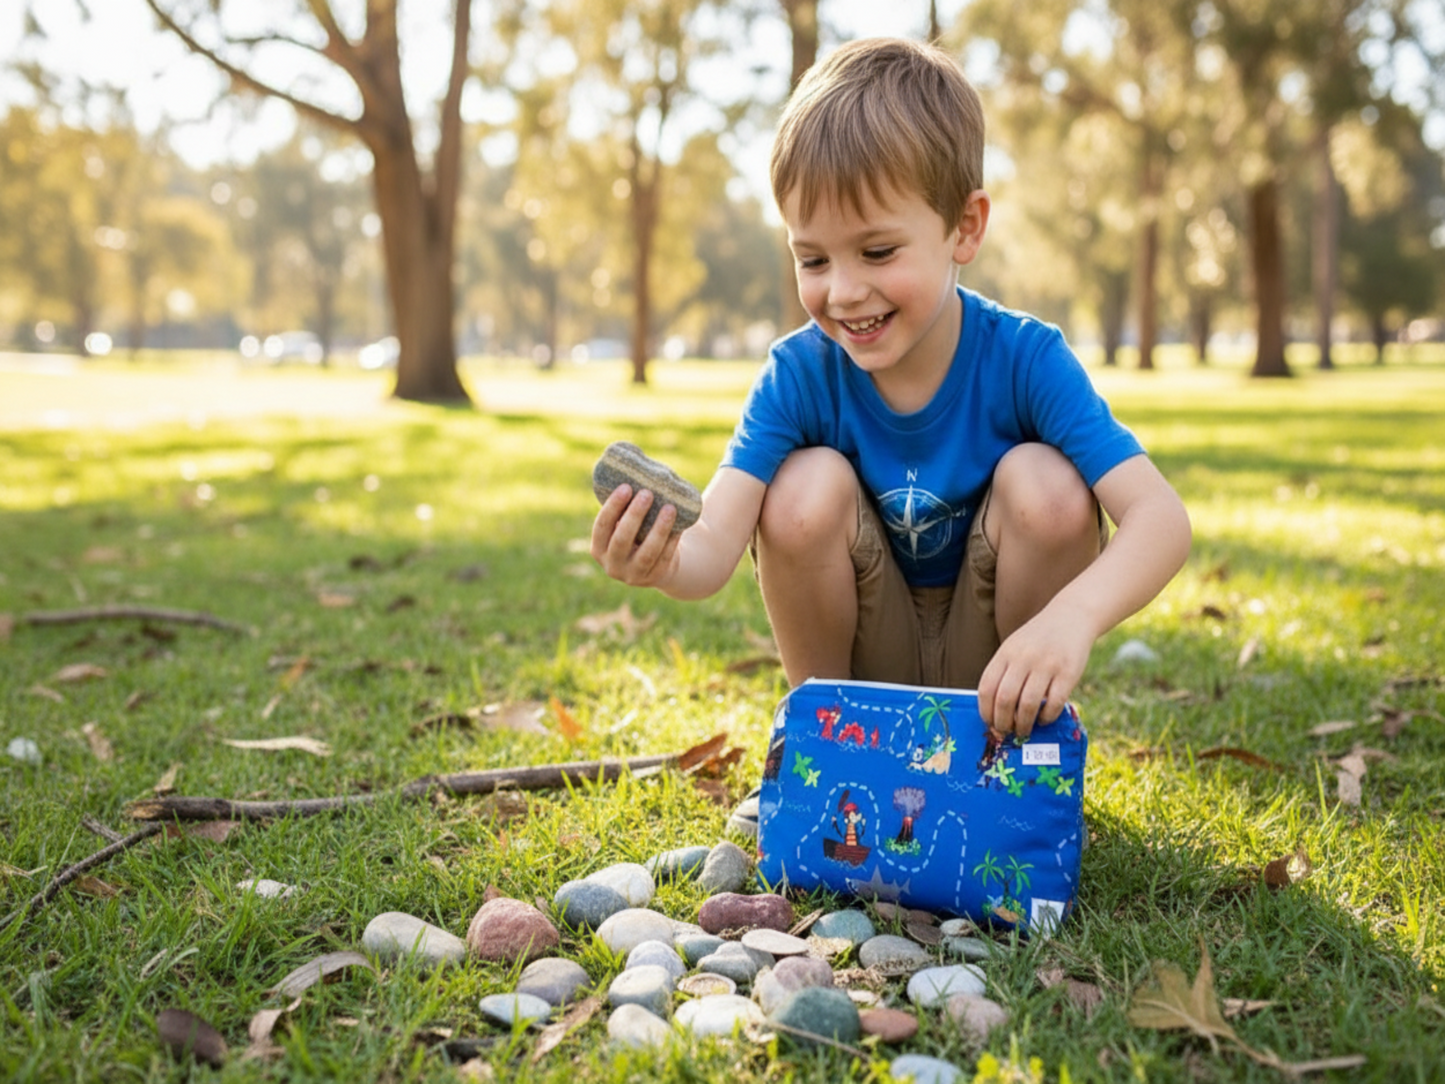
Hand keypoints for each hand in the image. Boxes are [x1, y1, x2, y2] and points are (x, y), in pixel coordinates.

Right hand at [590, 484, 681, 587]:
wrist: (656, 565)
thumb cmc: (637, 535)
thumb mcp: (624, 526)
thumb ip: (624, 508)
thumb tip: (634, 469)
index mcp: (598, 549)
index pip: (602, 526)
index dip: (612, 506)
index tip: (626, 486)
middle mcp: (612, 565)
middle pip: (621, 539)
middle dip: (634, 515)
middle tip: (647, 493)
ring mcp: (634, 575)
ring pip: (647, 552)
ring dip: (658, 529)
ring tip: (670, 508)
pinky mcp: (655, 578)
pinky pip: (665, 557)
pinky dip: (672, 540)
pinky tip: (680, 524)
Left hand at [977, 609, 1093, 738]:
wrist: (1071, 616)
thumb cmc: (1038, 639)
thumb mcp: (1014, 647)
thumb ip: (1004, 673)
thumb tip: (995, 713)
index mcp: (1005, 653)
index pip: (987, 688)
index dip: (985, 711)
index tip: (989, 723)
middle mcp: (1023, 658)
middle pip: (1005, 700)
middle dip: (1003, 722)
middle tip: (1006, 732)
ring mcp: (1046, 665)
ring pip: (1028, 705)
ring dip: (1023, 724)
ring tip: (1024, 730)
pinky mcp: (1068, 673)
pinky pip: (1054, 703)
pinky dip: (1046, 717)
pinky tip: (1044, 719)